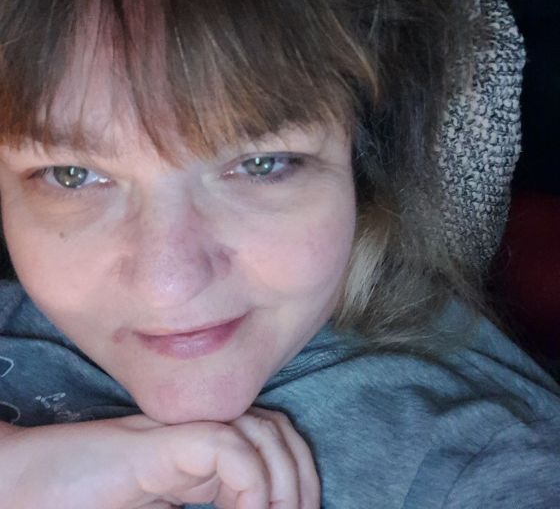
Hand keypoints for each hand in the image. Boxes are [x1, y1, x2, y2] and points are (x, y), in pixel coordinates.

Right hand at [0, 408, 319, 508]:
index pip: (276, 444)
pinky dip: (249, 485)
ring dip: (281, 484)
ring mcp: (182, 433)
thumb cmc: (90, 503)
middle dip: (301, 479)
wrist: (26, 487)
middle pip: (277, 432)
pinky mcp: (161, 442)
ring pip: (261, 434)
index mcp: (208, 454)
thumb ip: (210, 508)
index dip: (301, 478)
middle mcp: (203, 434)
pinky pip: (225, 449)